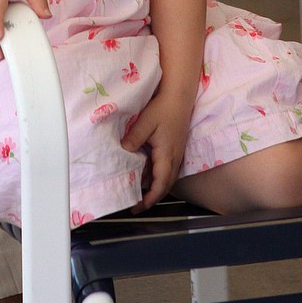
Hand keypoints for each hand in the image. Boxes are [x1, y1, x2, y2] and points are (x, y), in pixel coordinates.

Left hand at [122, 92, 190, 210]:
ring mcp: (177, 154)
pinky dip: (158, 177)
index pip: (160, 186)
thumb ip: (134, 139)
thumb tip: (122, 153)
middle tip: (135, 203)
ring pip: (167, 179)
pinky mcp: (176, 149)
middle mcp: (175, 158)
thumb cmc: (163, 108)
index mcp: (167, 155)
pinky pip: (168, 170)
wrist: (179, 96)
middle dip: (152, 198)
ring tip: (138, 191)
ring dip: (155, 188)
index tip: (137, 207)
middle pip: (165, 186)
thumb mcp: (145, 122)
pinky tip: (145, 172)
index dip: (150, 200)